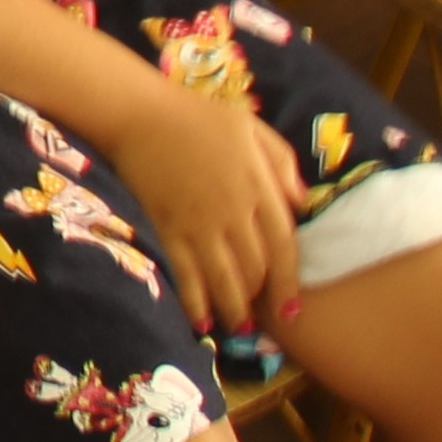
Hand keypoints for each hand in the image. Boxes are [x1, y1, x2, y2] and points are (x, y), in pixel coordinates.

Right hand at [110, 82, 305, 338]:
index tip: (292, 308)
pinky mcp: (168, 226)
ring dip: (233, 308)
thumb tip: (303, 204)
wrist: (139, 113)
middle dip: (260, 299)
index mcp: (258, 185)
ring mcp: (199, 221)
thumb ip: (282, 163)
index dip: (290, 281)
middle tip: (261, 320)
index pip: (284, 245)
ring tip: (237, 328)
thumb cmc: (197, 116)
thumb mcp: (252, 128)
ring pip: (225, 277)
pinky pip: (186, 272)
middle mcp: (233, 210)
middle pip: (256, 267)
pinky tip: (201, 322)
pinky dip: (195, 301)